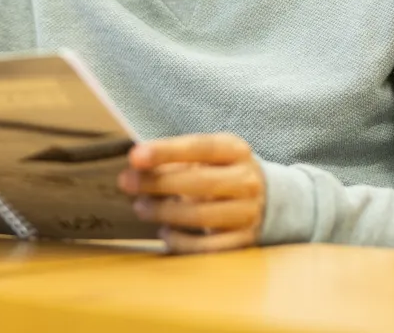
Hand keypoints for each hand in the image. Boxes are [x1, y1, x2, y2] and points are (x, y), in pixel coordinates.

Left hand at [119, 133, 264, 253]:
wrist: (268, 198)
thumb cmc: (222, 172)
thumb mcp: (208, 156)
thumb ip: (176, 159)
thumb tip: (136, 166)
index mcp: (236, 150)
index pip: (200, 146)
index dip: (166, 151)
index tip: (135, 156)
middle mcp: (247, 180)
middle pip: (199, 182)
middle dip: (157, 183)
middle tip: (126, 183)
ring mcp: (248, 212)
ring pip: (201, 216)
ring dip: (164, 213)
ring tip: (141, 207)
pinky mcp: (244, 241)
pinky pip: (207, 246)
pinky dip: (181, 241)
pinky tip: (165, 232)